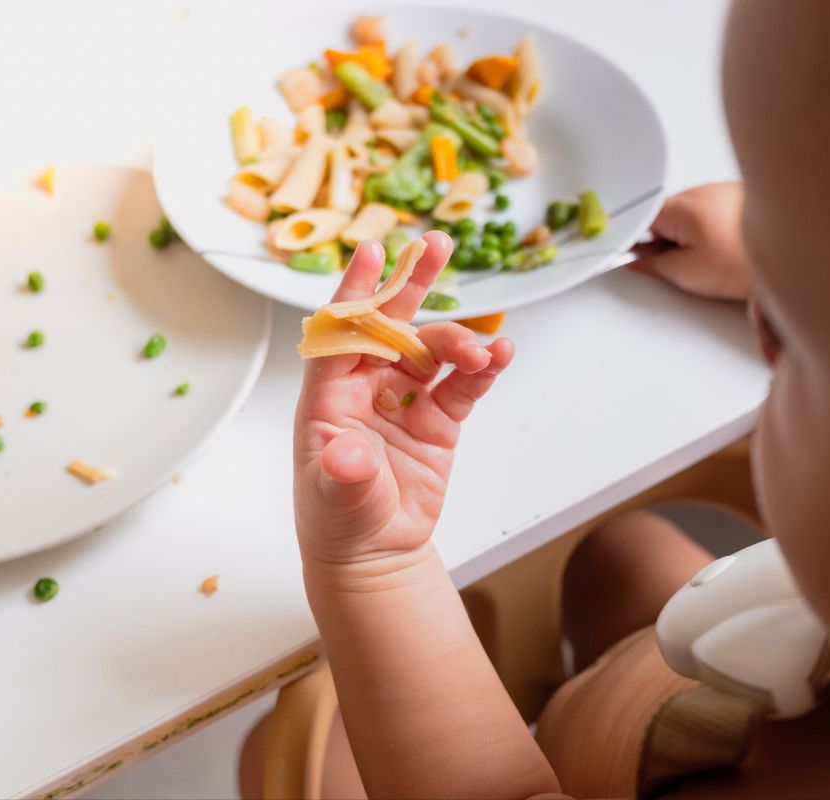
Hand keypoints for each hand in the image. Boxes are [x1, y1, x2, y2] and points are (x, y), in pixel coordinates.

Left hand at [294, 232, 514, 564]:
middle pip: (388, 324)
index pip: (338, 334)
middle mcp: (365, 387)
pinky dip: (482, 369)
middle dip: (411, 285)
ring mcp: (403, 400)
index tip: (373, 251)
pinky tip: (501, 355)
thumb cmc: (339, 521)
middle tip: (436, 245)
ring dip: (458, 341)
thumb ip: (344, 474)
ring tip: (484, 349)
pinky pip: (462, 385)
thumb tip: (348, 454)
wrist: (376, 556)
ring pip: (432, 351)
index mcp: (327, 396)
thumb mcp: (336, 499)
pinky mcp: (437, 420)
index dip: (356, 292)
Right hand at [629, 182, 752, 300]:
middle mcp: (701, 191)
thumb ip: (654, 266)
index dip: (633, 239)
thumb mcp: (689, 274)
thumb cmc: (749, 261)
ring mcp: (722, 191)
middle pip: (665, 215)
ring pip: (690, 214)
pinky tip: (729, 247)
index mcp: (682, 206)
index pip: (639, 217)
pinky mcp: (741, 196)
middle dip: (666, 240)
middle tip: (683, 264)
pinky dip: (714, 229)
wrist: (801, 251)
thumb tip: (639, 262)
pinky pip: (713, 211)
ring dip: (692, 235)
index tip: (632, 255)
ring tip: (715, 257)